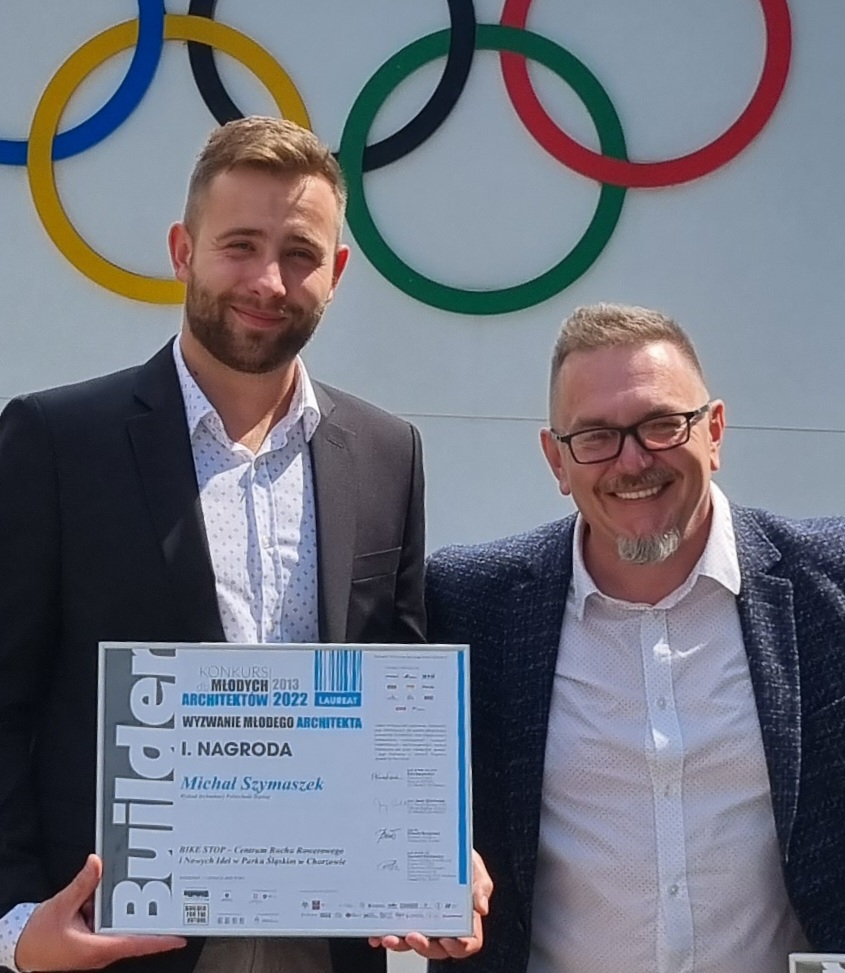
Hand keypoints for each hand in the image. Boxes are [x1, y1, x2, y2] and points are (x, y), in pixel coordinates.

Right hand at [15, 854, 185, 971]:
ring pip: (121, 922)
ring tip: (142, 881)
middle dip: (151, 914)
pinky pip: (108, 920)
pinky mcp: (93, 937)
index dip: (160, 940)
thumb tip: (97, 864)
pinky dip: (111, 905)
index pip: (136, 943)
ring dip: (128, 905)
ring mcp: (98, 943)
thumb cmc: (38, 939)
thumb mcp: (60, 908)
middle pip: (134, 930)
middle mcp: (103, 948)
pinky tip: (110, 887)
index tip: (180, 936)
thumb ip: (81, 886)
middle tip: (171, 896)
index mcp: (98, 948)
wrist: (21, 949)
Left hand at [368, 848, 491, 959]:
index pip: (467, 943)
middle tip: (413, 936)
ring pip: (412, 942)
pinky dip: (384, 933)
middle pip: (436, 948)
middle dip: (423, 946)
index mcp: (465, 920)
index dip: (458, 946)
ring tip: (388, 936)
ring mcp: (423, 922)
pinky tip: (377, 931)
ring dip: (399, 944)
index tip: (447, 939)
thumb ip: (480, 887)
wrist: (440, 841)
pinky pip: (395, 930)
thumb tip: (482, 908)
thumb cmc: (462, 860)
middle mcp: (443, 925)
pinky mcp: (405, 915)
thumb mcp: (475, 869)